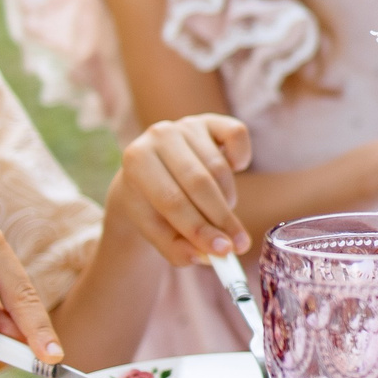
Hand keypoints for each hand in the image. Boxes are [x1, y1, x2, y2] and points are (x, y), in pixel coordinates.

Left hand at [111, 114, 251, 264]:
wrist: (148, 175)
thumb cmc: (152, 207)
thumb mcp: (156, 232)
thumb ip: (177, 249)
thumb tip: (207, 257)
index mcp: (136, 161)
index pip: (172, 200)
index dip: (199, 228)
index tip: (222, 252)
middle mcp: (159, 135)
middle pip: (199, 182)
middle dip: (221, 218)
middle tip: (238, 245)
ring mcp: (186, 125)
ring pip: (220, 168)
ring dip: (227, 199)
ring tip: (218, 214)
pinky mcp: (211, 121)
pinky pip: (237, 136)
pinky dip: (241, 159)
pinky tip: (232, 173)